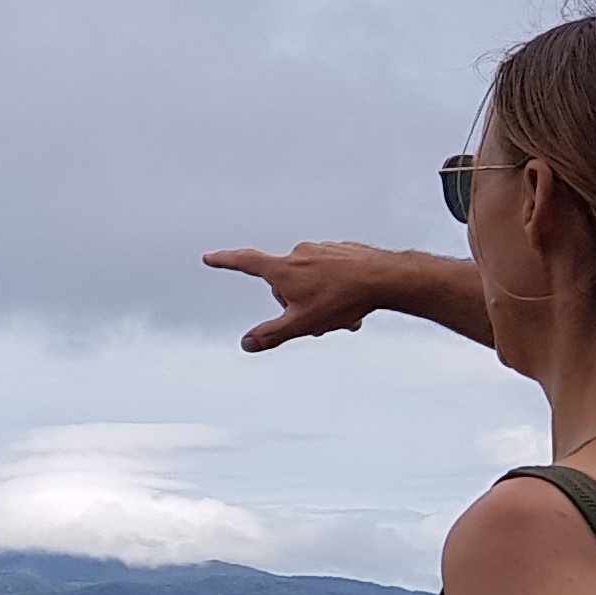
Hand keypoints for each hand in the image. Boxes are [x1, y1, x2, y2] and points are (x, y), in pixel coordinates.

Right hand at [201, 240, 415, 350]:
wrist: (385, 278)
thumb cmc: (342, 299)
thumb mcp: (302, 325)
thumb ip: (271, 335)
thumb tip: (246, 344)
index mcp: (284, 269)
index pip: (246, 262)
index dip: (226, 261)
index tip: (210, 258)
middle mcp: (299, 253)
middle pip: (284, 285)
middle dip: (296, 305)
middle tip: (319, 321)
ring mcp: (322, 250)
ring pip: (310, 281)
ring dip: (320, 301)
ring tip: (342, 316)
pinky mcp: (342, 250)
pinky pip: (330, 274)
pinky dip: (336, 290)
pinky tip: (354, 303)